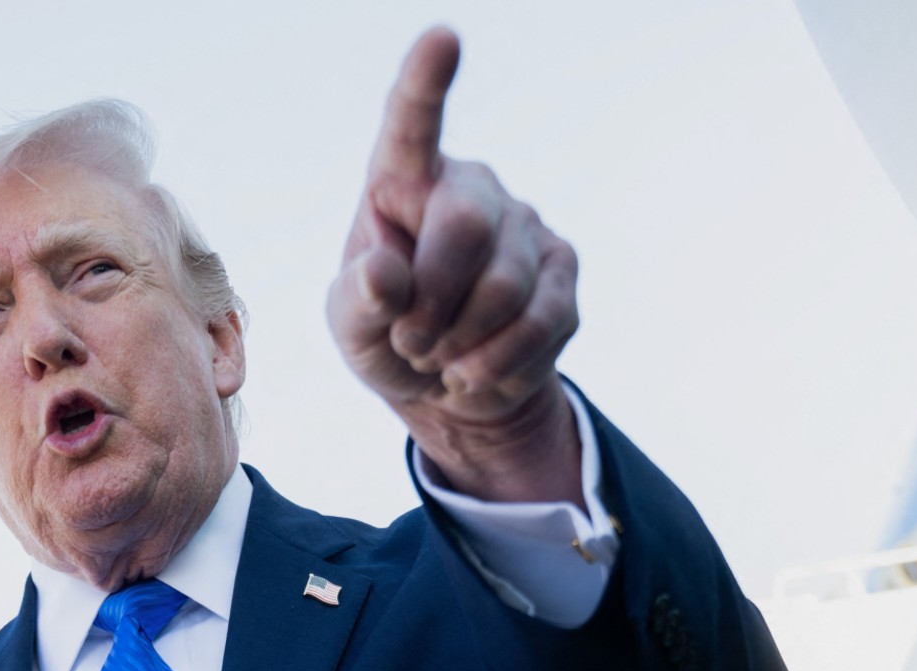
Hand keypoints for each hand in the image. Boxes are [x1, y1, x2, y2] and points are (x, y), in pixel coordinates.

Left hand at [328, 27, 582, 504]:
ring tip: (443, 359)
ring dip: (464, 344)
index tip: (442, 37)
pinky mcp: (565, 270)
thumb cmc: (388, 336)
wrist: (451, 387)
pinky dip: (499, 365)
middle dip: (433, 303)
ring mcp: (526, 225)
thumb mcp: (352, 329)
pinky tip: (479, 371)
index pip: (413, 123)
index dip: (426, 82)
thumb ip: (358, 301)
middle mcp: (472, 188)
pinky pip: (542, 323)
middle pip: (466, 227)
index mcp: (404, 180)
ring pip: (507, 287)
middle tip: (411, 343)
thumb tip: (385, 273)